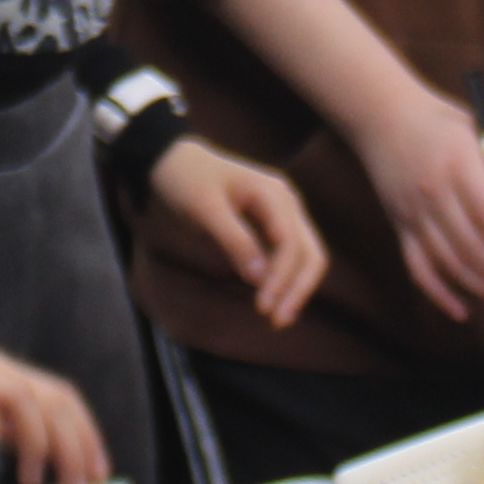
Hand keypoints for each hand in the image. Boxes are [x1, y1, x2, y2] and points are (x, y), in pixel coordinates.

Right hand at [0, 345, 108, 483]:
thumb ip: (1, 421)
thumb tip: (35, 449)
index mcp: (4, 372)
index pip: (63, 396)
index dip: (87, 433)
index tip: (98, 471)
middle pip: (56, 401)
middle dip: (75, 447)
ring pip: (30, 405)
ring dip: (39, 447)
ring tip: (31, 481)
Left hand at [148, 138, 329, 331]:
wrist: (174, 161)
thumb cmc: (187, 180)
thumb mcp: (204, 209)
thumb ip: (234, 240)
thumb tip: (260, 279)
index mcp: (273, 194)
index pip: (290, 243)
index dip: (281, 279)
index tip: (263, 308)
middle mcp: (286, 203)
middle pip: (309, 251)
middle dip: (298, 288)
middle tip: (277, 322)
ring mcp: (282, 213)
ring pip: (305, 255)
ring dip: (295, 287)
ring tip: (278, 318)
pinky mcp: (273, 224)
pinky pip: (289, 254)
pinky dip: (286, 278)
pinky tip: (276, 300)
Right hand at [350, 79, 483, 324]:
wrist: (383, 116)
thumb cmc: (445, 126)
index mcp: (458, 167)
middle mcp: (433, 194)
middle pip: (471, 247)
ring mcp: (413, 214)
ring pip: (448, 264)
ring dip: (481, 287)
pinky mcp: (399, 226)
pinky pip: (418, 270)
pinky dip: (439, 295)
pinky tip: (462, 311)